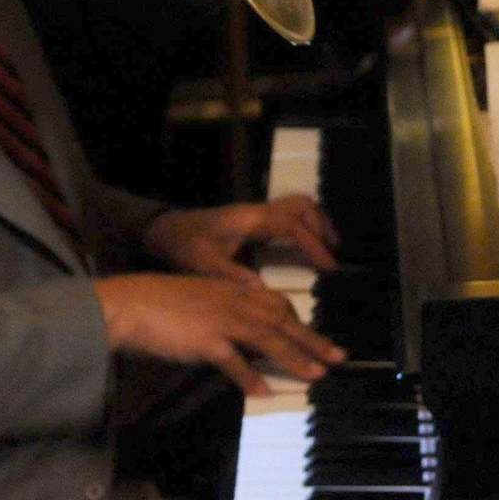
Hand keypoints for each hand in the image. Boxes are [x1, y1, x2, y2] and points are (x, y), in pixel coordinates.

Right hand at [93, 272, 343, 392]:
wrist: (128, 304)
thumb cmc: (157, 303)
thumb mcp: (198, 300)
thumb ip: (222, 313)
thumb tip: (239, 336)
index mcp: (233, 290)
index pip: (277, 305)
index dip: (300, 322)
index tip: (317, 337)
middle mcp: (233, 302)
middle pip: (283, 321)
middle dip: (313, 340)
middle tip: (339, 357)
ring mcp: (221, 320)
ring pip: (269, 339)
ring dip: (295, 358)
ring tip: (316, 375)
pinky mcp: (205, 341)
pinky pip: (234, 361)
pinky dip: (249, 377)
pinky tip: (263, 392)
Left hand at [144, 195, 339, 280]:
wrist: (165, 230)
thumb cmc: (184, 246)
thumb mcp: (205, 266)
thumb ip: (235, 278)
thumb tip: (266, 294)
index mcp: (249, 220)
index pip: (292, 225)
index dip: (314, 244)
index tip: (329, 266)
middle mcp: (257, 211)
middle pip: (302, 205)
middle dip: (322, 228)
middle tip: (333, 256)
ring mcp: (256, 212)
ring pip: (298, 205)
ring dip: (316, 223)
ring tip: (327, 249)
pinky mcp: (254, 218)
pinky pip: (289, 213)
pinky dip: (305, 225)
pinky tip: (306, 247)